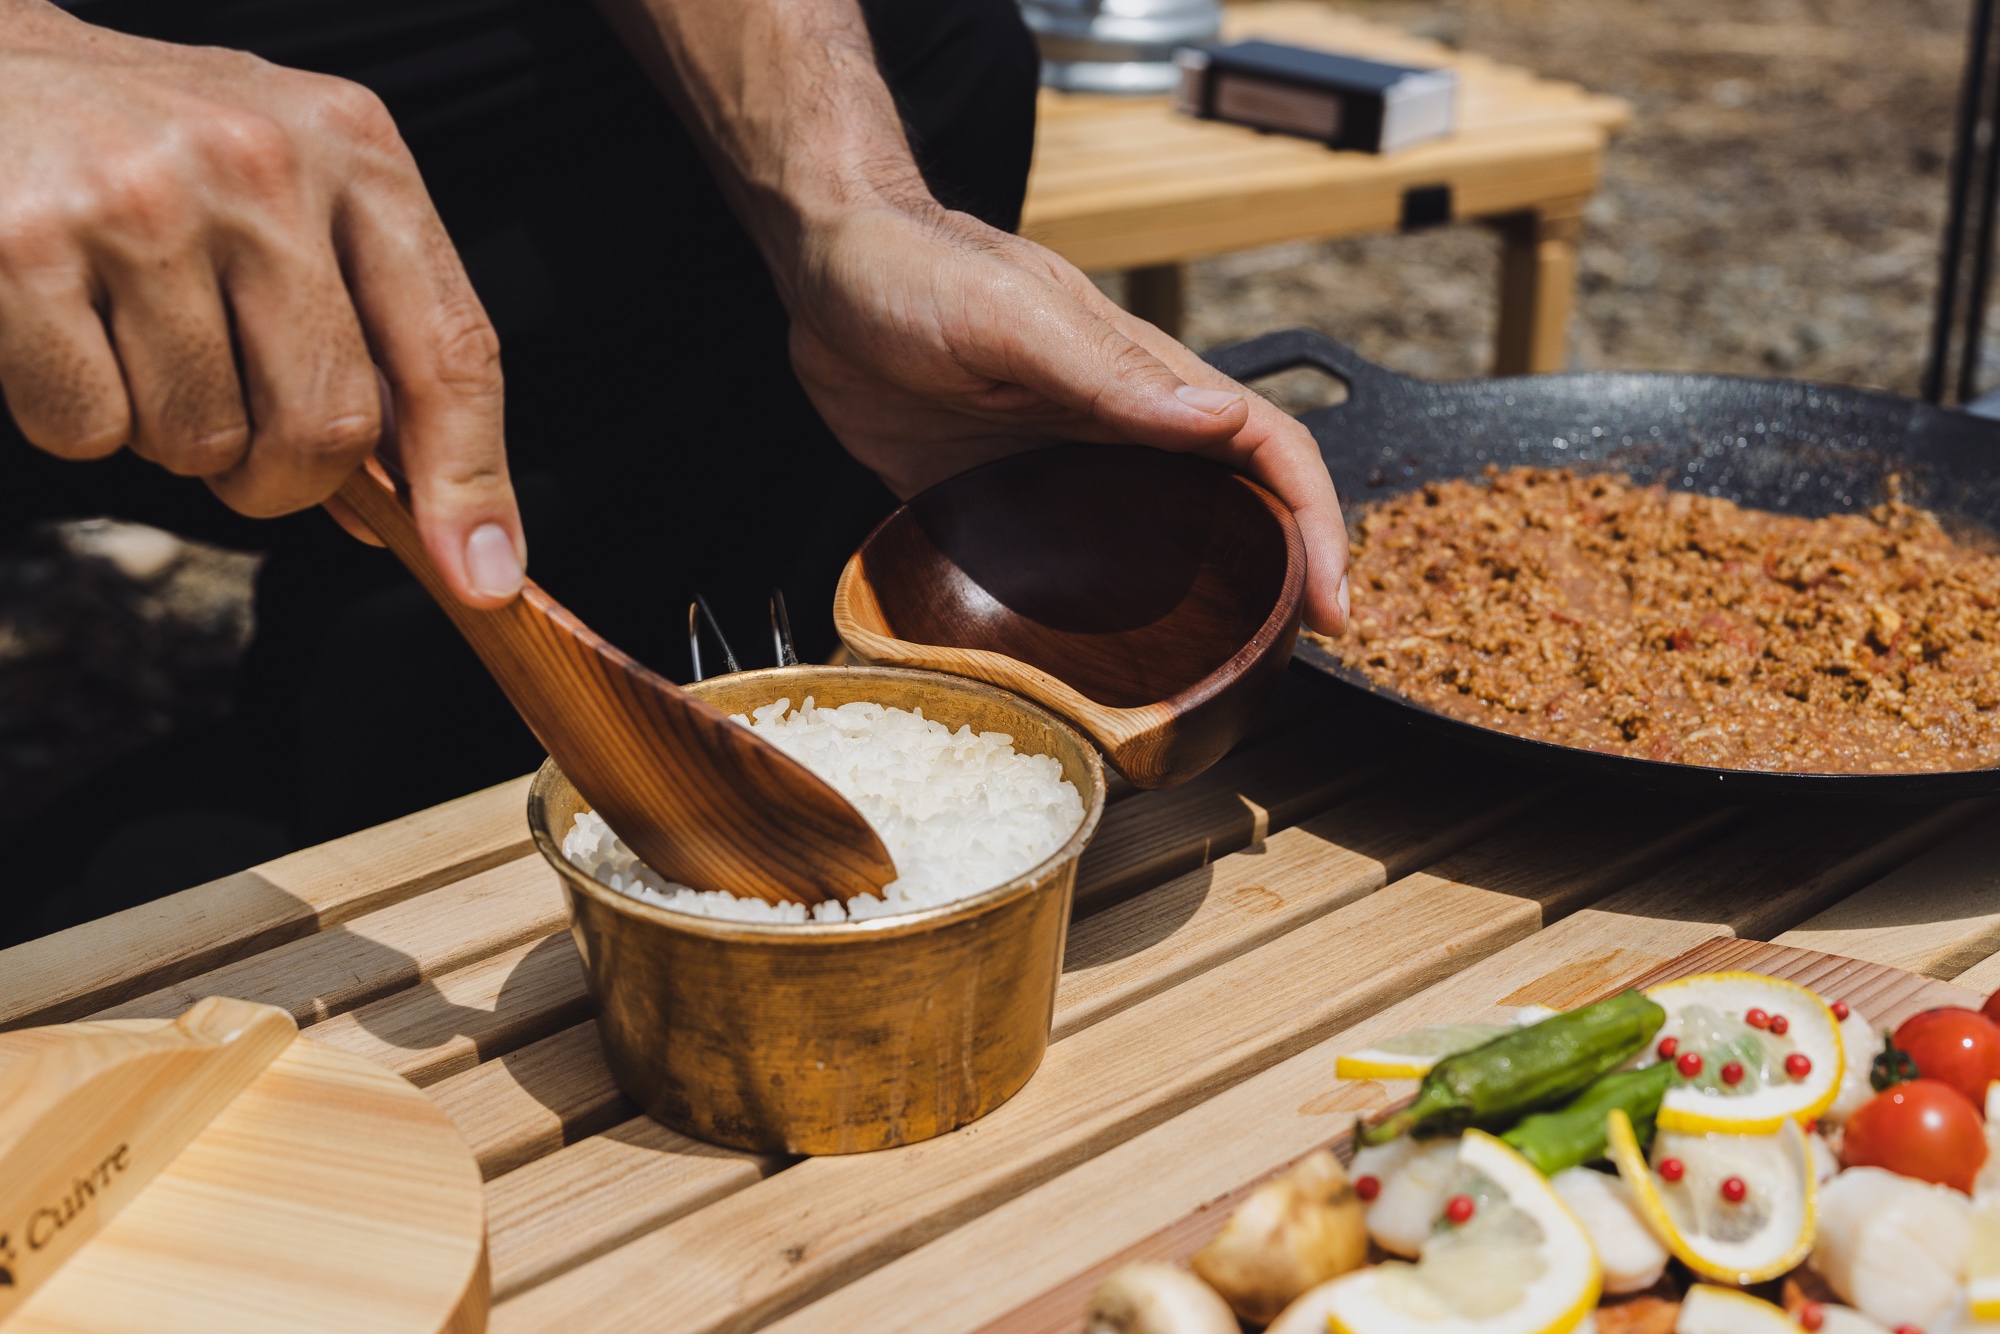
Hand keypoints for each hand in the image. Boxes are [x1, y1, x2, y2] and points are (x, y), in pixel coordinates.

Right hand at [0, 0, 523, 605]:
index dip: (471, 483)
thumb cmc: (150, 150)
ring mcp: (143, 200)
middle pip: (331, 426)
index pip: (453, 351)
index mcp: (354, 149)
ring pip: (204, 443)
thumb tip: (431, 510)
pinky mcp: (27, 244)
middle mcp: (263, 164)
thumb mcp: (292, 196)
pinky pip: (90, 429)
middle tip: (236, 432)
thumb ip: (369, 333)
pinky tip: (66, 328)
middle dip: (283, 477)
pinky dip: (76, 417)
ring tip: (137, 339)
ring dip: (171, 435)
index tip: (483, 575)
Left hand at [787, 204, 1349, 631]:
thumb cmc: (914, 266)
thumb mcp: (1010, 315)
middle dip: (1281, 580)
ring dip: (1197, 608)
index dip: (1317, 523)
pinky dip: (1094, 618)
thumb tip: (1216, 423)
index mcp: (1141, 380)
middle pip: (1232, 508)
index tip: (1334, 605)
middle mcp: (1116, 431)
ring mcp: (1061, 470)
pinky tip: (1088, 669)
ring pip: (1158, 548)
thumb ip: (1107, 370)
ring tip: (1209, 685)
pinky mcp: (999, 503)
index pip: (1267, 449)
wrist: (822, 271)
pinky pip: (1065, 568)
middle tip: (1290, 665)